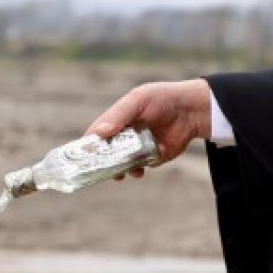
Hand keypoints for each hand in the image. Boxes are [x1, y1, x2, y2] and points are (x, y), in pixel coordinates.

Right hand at [85, 79, 210, 175]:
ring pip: (120, 163)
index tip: (80, 156)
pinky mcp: (151, 157)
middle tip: (98, 171)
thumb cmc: (162, 99)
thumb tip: (100, 132)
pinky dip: (136, 171)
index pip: (96, 133)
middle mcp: (124, 134)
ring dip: (117, 170)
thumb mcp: (138, 100)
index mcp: (117, 119)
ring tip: (119, 174)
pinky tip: (138, 171)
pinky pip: (138, 167)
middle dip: (101, 162)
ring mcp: (137, 147)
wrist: (192, 111)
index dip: (88, 144)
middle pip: (106, 152)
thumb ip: (119, 115)